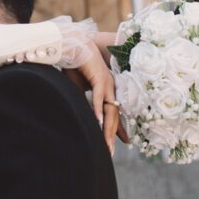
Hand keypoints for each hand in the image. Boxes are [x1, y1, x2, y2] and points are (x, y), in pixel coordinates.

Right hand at [63, 37, 128, 153]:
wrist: (74, 45)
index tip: (124, 143)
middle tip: (111, 152)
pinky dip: (98, 110)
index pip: (114, 113)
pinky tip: (98, 122)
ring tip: (106, 145)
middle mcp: (110, 88)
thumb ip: (83, 101)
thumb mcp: (78, 88)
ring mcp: (106, 84)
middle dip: (112, 135)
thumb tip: (83, 115)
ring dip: (107, 129)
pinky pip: (99, 97)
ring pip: (108, 110)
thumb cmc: (76, 65)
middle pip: (113, 116)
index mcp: (107, 90)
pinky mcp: (98, 78)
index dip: (118, 129)